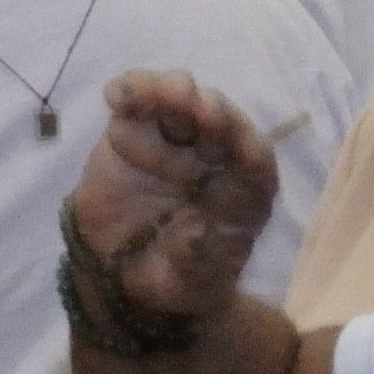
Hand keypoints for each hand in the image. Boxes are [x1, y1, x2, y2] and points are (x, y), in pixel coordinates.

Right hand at [71, 73, 277, 327]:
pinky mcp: (132, 132)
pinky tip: (116, 95)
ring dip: (176, 92)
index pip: (257, 165)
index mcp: (242, 195)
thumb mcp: (187, 282)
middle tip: (202, 108)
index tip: (245, 148)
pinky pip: (135, 103)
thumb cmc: (171, 278)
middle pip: (223, 125)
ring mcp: (173, 142)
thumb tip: (195, 232)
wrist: (119, 270)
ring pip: (182, 103)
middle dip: (217, 114)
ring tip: (167, 92)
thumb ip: (194, 260)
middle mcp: (214, 160)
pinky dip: (129, 91)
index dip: (252, 153)